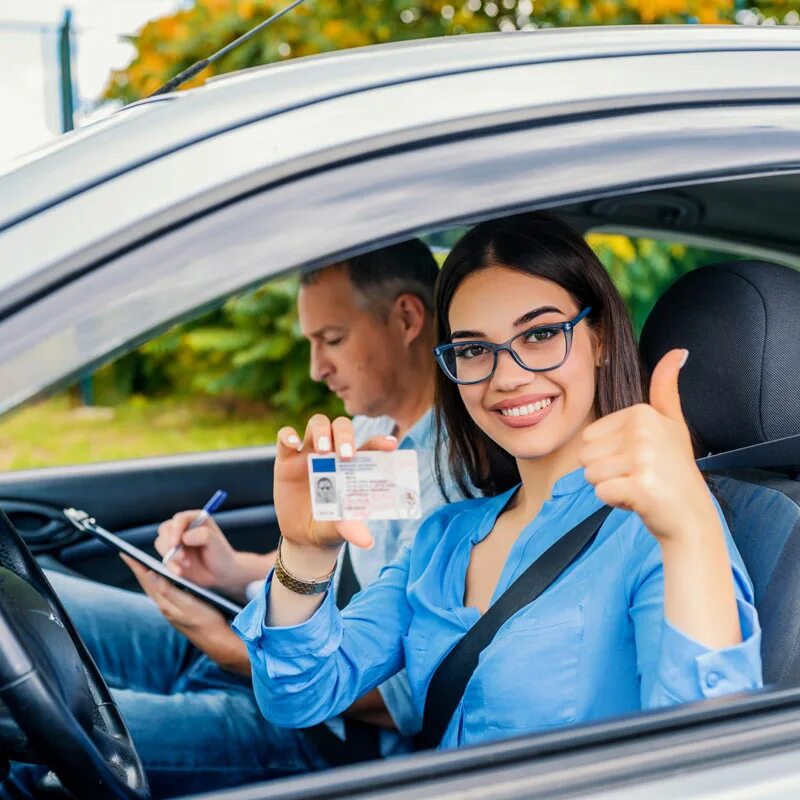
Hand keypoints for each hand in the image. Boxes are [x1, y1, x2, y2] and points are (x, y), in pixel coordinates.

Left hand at [121, 555, 249, 675]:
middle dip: (138, 568)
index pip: (146, 580)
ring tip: (142, 563)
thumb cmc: (206, 621)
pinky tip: (163, 578)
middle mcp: (165, 606)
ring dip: (147, 574)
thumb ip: (170, 591)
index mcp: (165, 603)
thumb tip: (151, 576)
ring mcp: (171, 609)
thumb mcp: (189, 605)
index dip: (136, 566)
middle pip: (147, 583)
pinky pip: (163, 592)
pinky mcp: (178, 610)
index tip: (125, 553)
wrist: (217, 640)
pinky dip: (159, 581)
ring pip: (154, 588)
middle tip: (130, 554)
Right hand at [155, 510, 243, 596]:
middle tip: (182, 557)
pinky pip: (164, 559)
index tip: (176, 544)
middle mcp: (184, 528)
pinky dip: (170, 566)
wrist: (221, 574)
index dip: (176, 530)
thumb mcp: (216, 544)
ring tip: (187, 565)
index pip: (180, 519)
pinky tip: (180, 572)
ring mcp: (177, 542)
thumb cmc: (221, 555)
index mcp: (196, 519)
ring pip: (161, 543)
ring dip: (171, 555)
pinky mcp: (172, 555)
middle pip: (165, 529)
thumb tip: (184, 537)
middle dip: (170, 544)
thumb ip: (203, 535)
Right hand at [274, 414, 396, 551]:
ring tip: (322, 451)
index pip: (369, 445)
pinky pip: (284, 437)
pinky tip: (293, 443)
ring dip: (321, 431)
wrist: (303, 537)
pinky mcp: (286, 459)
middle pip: (341, 427)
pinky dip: (287, 435)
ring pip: (317, 424)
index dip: (380, 442)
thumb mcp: (341, 528)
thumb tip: (367, 541)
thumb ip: (352, 529)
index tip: (391, 445)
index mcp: (353, 465)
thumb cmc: (331, 525)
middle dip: (345, 435)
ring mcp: (309, 453)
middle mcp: (333, 454)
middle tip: (346, 455)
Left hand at [580, 349, 716, 542]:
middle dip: (606, 471)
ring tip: (638, 486)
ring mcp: (643, 459)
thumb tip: (678, 351)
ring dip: (610, 486)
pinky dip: (615, 501)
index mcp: (642, 413)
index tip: (638, 460)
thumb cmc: (674, 471)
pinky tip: (639, 499)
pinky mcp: (640, 486)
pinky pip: (601, 492)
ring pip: (590, 474)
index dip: (608, 454)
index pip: (588, 436)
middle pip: (585, 455)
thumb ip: (666, 388)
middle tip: (637, 475)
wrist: (691, 516)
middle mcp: (643, 431)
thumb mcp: (671, 423)